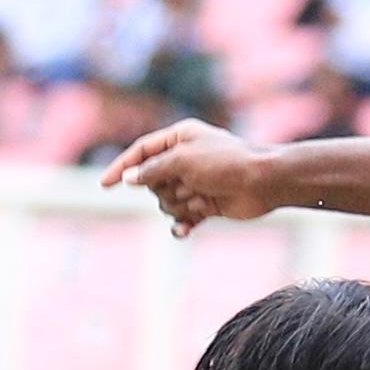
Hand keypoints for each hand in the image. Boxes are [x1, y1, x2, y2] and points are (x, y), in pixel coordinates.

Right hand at [100, 119, 282, 234]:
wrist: (263, 182)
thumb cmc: (226, 163)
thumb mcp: (183, 159)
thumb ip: (152, 169)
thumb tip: (130, 178)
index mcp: (180, 138)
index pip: (141, 152)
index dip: (122, 167)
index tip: (105, 184)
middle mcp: (185, 159)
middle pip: (152, 182)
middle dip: (165, 189)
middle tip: (188, 185)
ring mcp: (195, 183)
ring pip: (166, 202)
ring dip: (180, 204)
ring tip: (201, 198)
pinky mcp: (205, 204)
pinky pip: (183, 218)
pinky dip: (182, 224)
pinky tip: (184, 231)